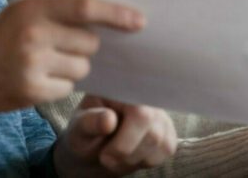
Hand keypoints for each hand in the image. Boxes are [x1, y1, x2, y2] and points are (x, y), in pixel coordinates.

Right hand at [0, 0, 143, 144]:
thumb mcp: (22, 13)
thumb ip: (57, 11)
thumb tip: (106, 14)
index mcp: (34, 9)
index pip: (85, 7)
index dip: (116, 13)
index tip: (139, 21)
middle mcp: (34, 34)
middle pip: (89, 43)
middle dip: (85, 47)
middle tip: (63, 46)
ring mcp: (32, 64)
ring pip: (82, 68)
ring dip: (72, 68)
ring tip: (46, 63)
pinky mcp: (32, 91)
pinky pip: (67, 88)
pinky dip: (59, 86)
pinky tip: (38, 79)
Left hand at [54, 96, 176, 175]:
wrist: (94, 149)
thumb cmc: (85, 133)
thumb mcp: (79, 128)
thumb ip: (90, 122)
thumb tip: (109, 119)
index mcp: (122, 87)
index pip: (140, 113)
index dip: (125, 141)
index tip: (105, 155)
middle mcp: (147, 95)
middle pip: (153, 133)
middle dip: (127, 153)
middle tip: (106, 158)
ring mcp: (160, 113)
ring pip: (161, 144)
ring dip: (135, 159)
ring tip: (116, 155)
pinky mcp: (168, 130)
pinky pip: (166, 150)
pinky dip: (146, 160)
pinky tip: (131, 154)